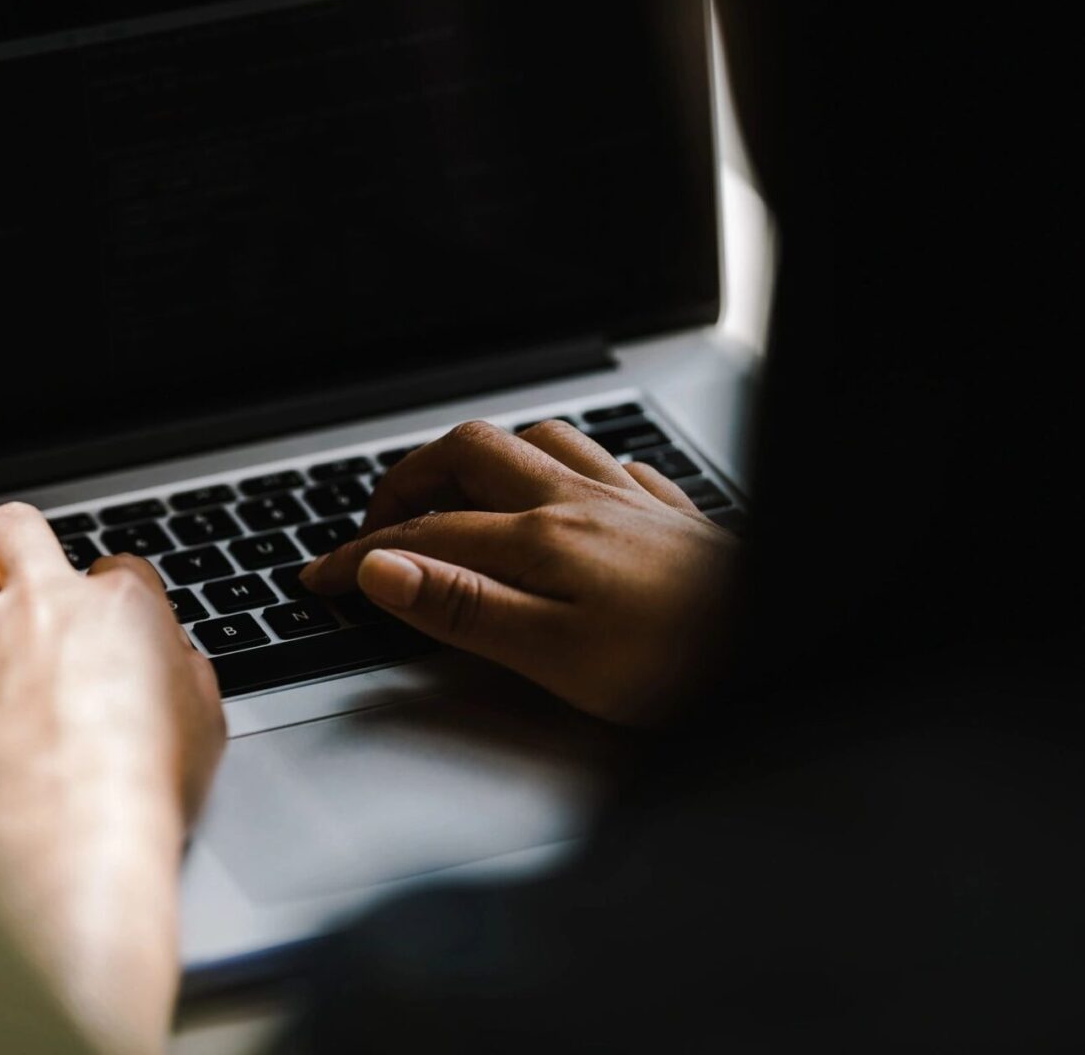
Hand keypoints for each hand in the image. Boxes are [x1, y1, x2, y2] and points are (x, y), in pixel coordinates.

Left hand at [0, 502, 224, 1054]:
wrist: (71, 836)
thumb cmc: (143, 789)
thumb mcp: (204, 725)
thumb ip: (186, 676)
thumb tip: (177, 665)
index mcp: (121, 608)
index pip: (116, 564)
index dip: (109, 592)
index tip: (104, 621)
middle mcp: (45, 606)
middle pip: (13, 527)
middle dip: (9, 543)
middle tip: (11, 574)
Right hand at [302, 421, 739, 725]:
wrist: (785, 648)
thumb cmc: (680, 665)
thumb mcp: (553, 655)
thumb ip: (462, 607)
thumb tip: (383, 570)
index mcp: (540, 540)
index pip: (424, 536)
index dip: (362, 556)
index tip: (321, 577)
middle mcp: (578, 502)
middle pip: (471, 454)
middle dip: (409, 479)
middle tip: (374, 523)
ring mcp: (626, 499)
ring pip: (537, 441)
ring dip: (482, 458)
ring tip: (454, 492)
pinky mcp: (669, 513)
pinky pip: (605, 459)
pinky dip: (561, 464)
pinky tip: (565, 487)